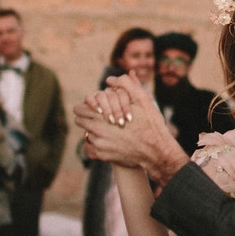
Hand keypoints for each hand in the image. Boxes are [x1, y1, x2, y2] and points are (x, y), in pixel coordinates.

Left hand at [72, 74, 187, 185]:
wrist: (155, 151)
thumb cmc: (149, 124)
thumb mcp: (142, 99)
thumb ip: (125, 85)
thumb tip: (110, 80)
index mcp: (101, 114)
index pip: (79, 109)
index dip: (86, 106)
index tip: (93, 107)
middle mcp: (97, 131)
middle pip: (80, 121)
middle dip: (87, 117)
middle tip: (98, 116)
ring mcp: (98, 145)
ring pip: (88, 134)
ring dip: (95, 131)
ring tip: (109, 128)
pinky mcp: (102, 155)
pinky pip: (95, 147)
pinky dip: (103, 143)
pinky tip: (115, 140)